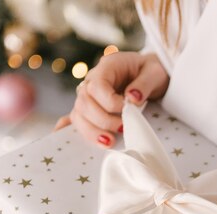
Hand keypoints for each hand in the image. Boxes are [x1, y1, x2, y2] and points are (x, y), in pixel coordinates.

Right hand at [54, 52, 169, 146]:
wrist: (149, 75)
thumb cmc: (151, 72)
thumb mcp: (155, 73)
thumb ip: (144, 84)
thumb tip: (132, 98)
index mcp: (107, 67)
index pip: (97, 87)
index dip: (110, 103)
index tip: (127, 109)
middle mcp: (92, 81)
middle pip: (84, 103)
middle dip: (102, 121)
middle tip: (123, 128)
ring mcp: (88, 95)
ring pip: (78, 114)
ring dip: (92, 131)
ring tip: (109, 142)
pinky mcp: (90, 108)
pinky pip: (74, 118)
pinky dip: (68, 128)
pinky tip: (62, 136)